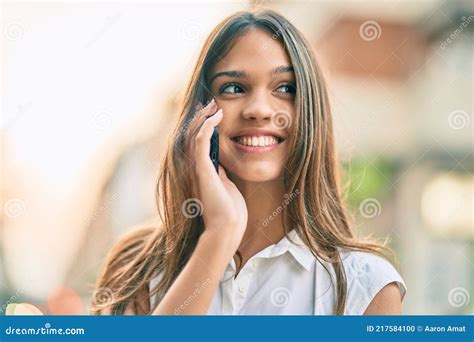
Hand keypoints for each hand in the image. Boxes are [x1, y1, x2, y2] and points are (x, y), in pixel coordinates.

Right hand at [183, 99, 247, 248]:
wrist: (227, 229)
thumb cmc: (229, 212)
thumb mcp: (225, 187)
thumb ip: (220, 174)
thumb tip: (221, 164)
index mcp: (200, 172)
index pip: (196, 143)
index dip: (202, 127)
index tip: (212, 114)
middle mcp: (193, 169)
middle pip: (191, 136)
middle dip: (200, 118)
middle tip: (210, 103)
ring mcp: (196, 169)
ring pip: (193, 136)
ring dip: (202, 119)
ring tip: (212, 105)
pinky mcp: (202, 170)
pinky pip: (201, 143)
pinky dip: (206, 127)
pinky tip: (215, 117)